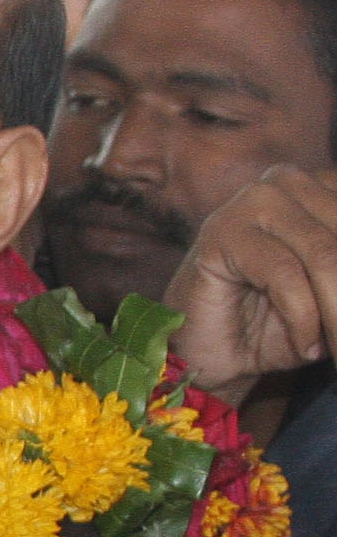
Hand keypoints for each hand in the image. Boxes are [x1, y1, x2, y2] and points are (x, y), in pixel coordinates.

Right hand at [165, 164, 336, 396]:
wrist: (213, 354)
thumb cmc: (277, 325)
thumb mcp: (333, 295)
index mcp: (322, 186)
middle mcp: (290, 181)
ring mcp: (253, 201)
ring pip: (323, 255)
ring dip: (335, 313)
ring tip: (334, 349)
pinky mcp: (222, 232)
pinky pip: (284, 273)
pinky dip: (303, 318)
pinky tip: (306, 347)